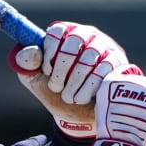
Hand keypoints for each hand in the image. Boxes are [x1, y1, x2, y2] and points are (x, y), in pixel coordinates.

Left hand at [10, 21, 132, 138]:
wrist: (81, 114)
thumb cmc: (57, 91)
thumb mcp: (36, 79)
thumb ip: (27, 64)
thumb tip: (31, 52)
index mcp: (65, 33)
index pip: (57, 31)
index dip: (49, 51)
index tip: (46, 71)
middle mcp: (87, 35)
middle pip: (73, 43)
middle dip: (61, 70)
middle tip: (55, 88)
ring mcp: (105, 47)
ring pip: (88, 58)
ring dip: (74, 82)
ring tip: (67, 97)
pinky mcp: (117, 64)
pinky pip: (103, 72)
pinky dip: (88, 88)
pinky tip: (80, 98)